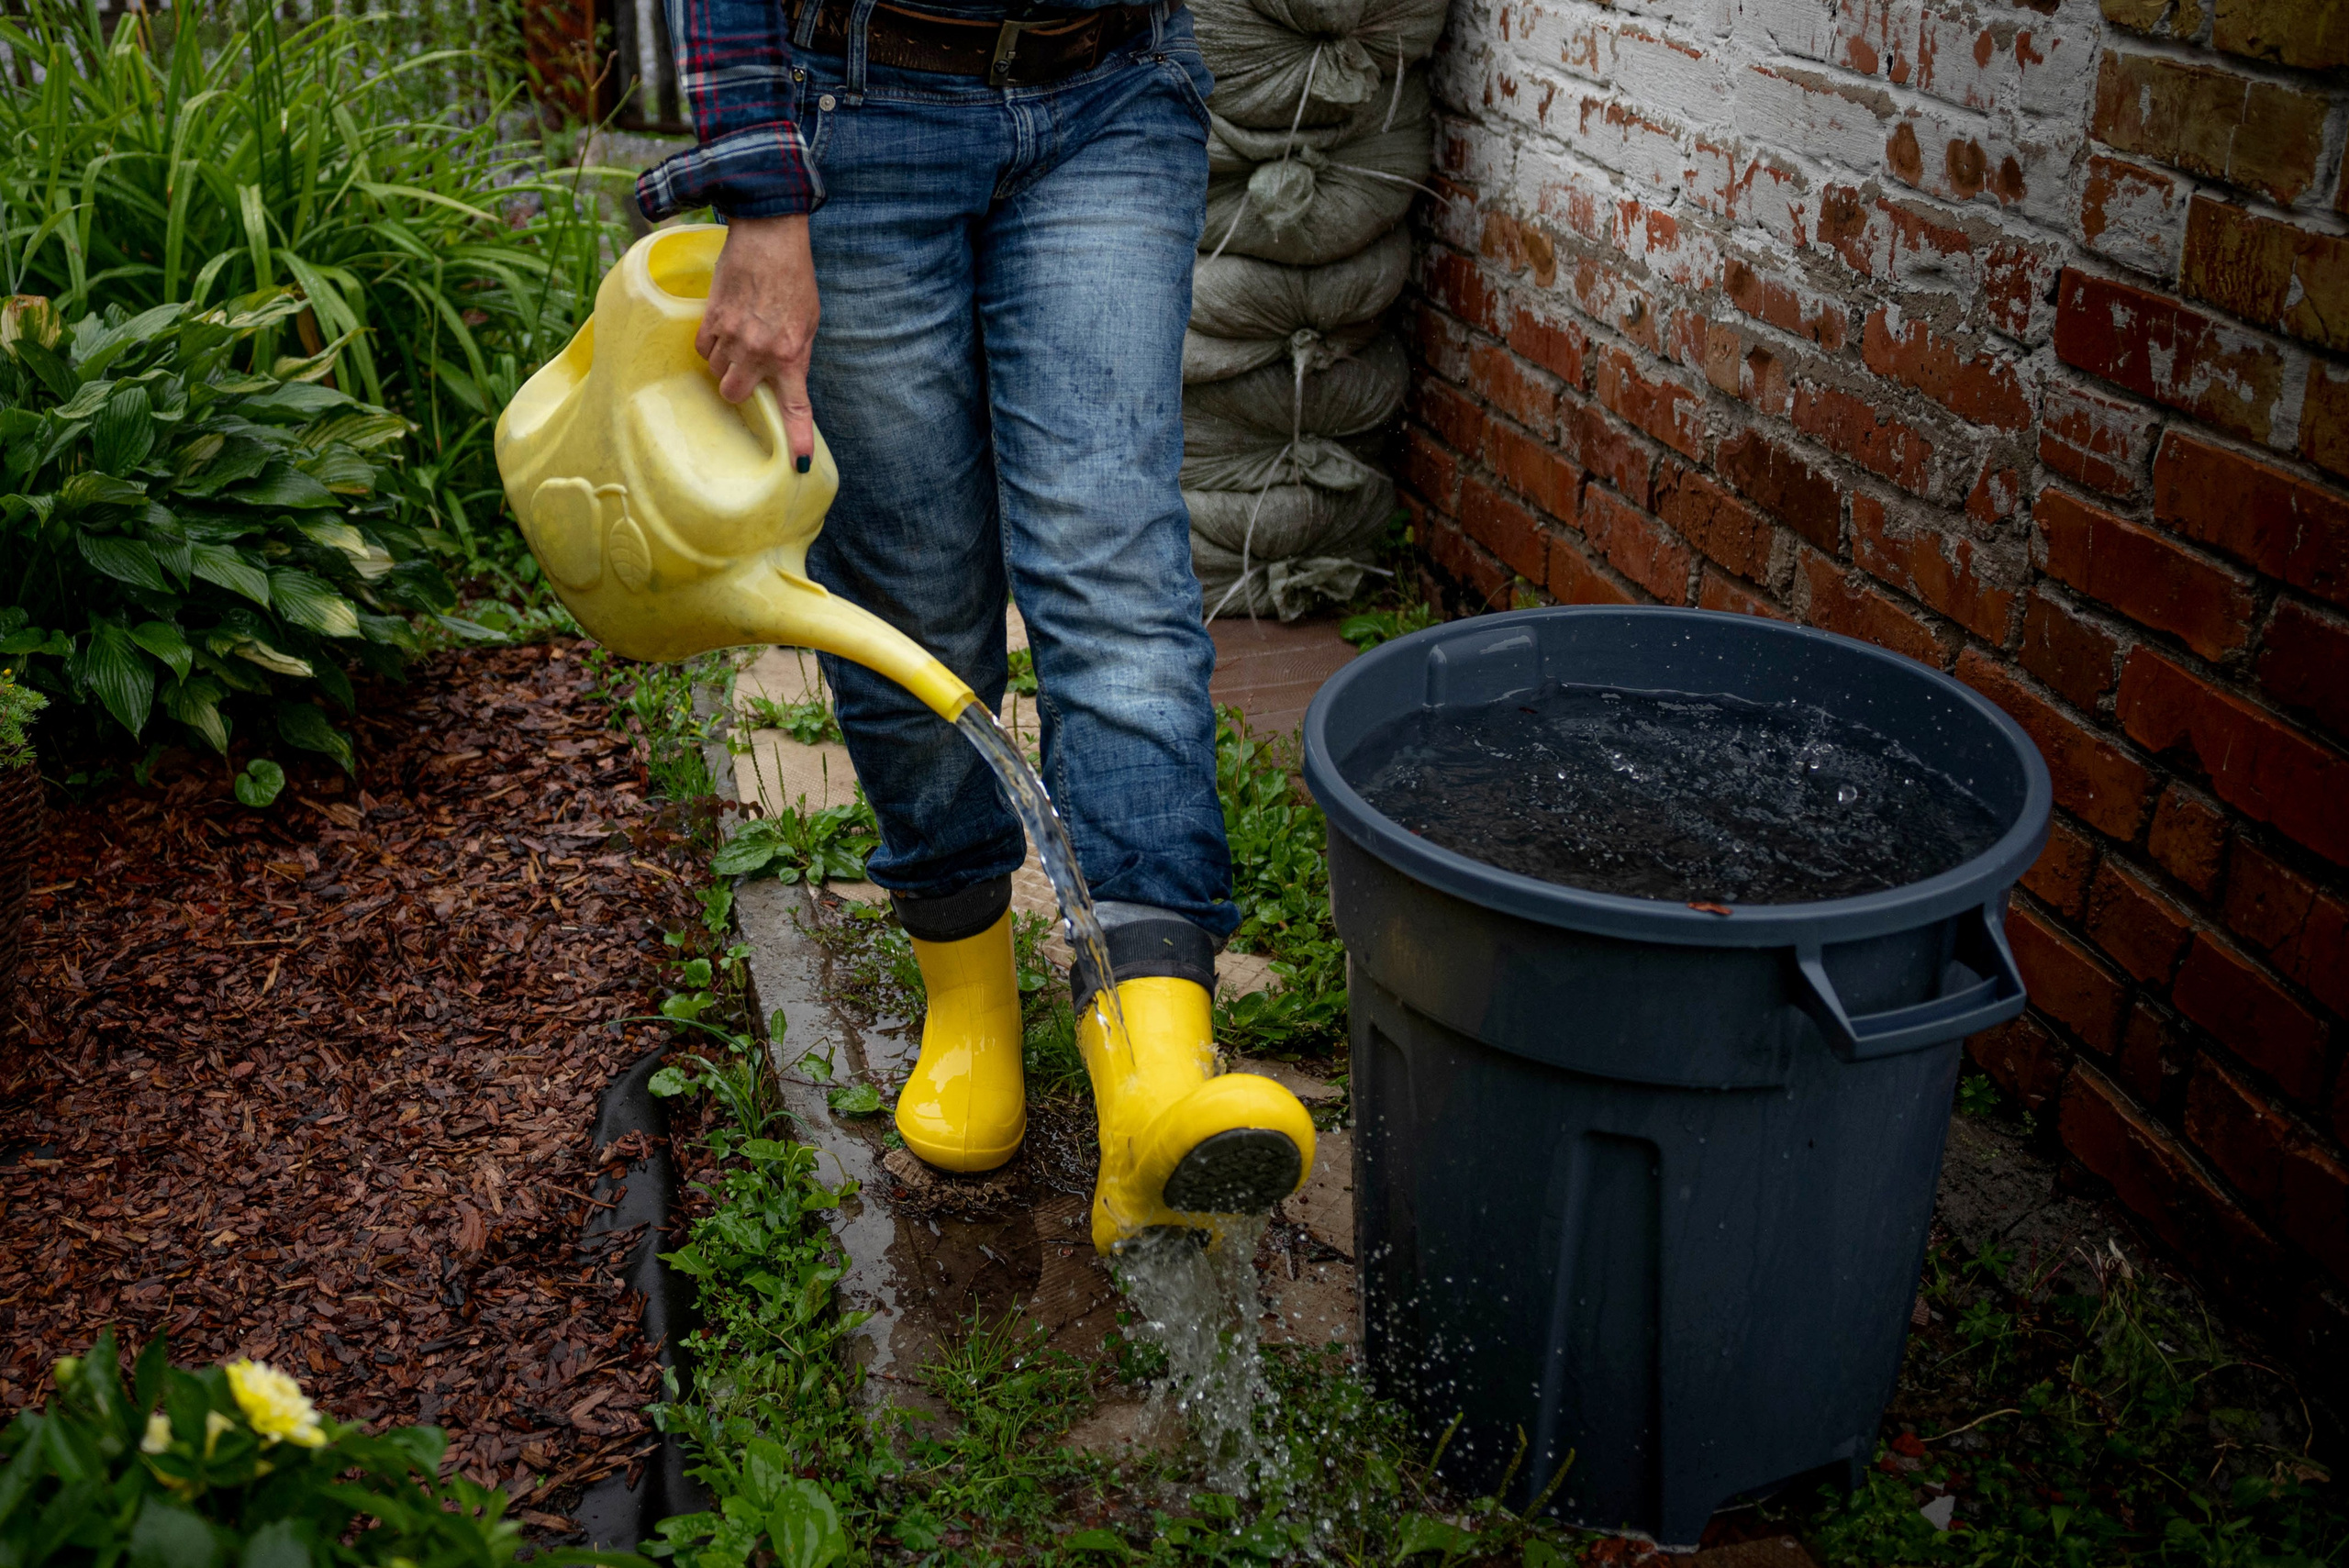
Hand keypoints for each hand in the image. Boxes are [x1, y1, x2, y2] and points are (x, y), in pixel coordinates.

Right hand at [697, 214, 819, 468]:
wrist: (769, 238)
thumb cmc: (794, 279)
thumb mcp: (809, 321)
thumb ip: (795, 353)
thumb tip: (784, 377)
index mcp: (791, 354)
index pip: (795, 407)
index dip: (798, 438)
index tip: (800, 464)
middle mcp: (759, 351)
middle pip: (734, 394)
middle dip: (738, 388)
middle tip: (748, 370)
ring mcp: (732, 337)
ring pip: (716, 372)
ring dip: (725, 363)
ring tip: (738, 338)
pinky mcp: (710, 320)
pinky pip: (702, 348)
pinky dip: (710, 345)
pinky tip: (723, 327)